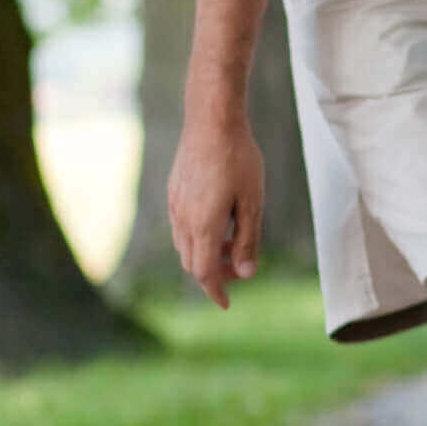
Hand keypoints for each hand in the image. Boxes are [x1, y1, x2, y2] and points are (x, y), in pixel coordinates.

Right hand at [167, 113, 265, 307]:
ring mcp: (174, 205)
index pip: (204, 273)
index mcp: (203, 225)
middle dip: (214, 274)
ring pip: (184, 245)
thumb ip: (248, 240)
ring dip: (206, 254)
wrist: (211, 121)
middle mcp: (182, 219)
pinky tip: (219, 222)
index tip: (227, 304)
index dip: (216, 291)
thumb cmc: (239, 160)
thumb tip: (245, 274)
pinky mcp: (174, 192)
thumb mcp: (253, 203)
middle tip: (239, 269)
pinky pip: (181, 227)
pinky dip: (198, 237)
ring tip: (233, 243)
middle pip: (193, 263)